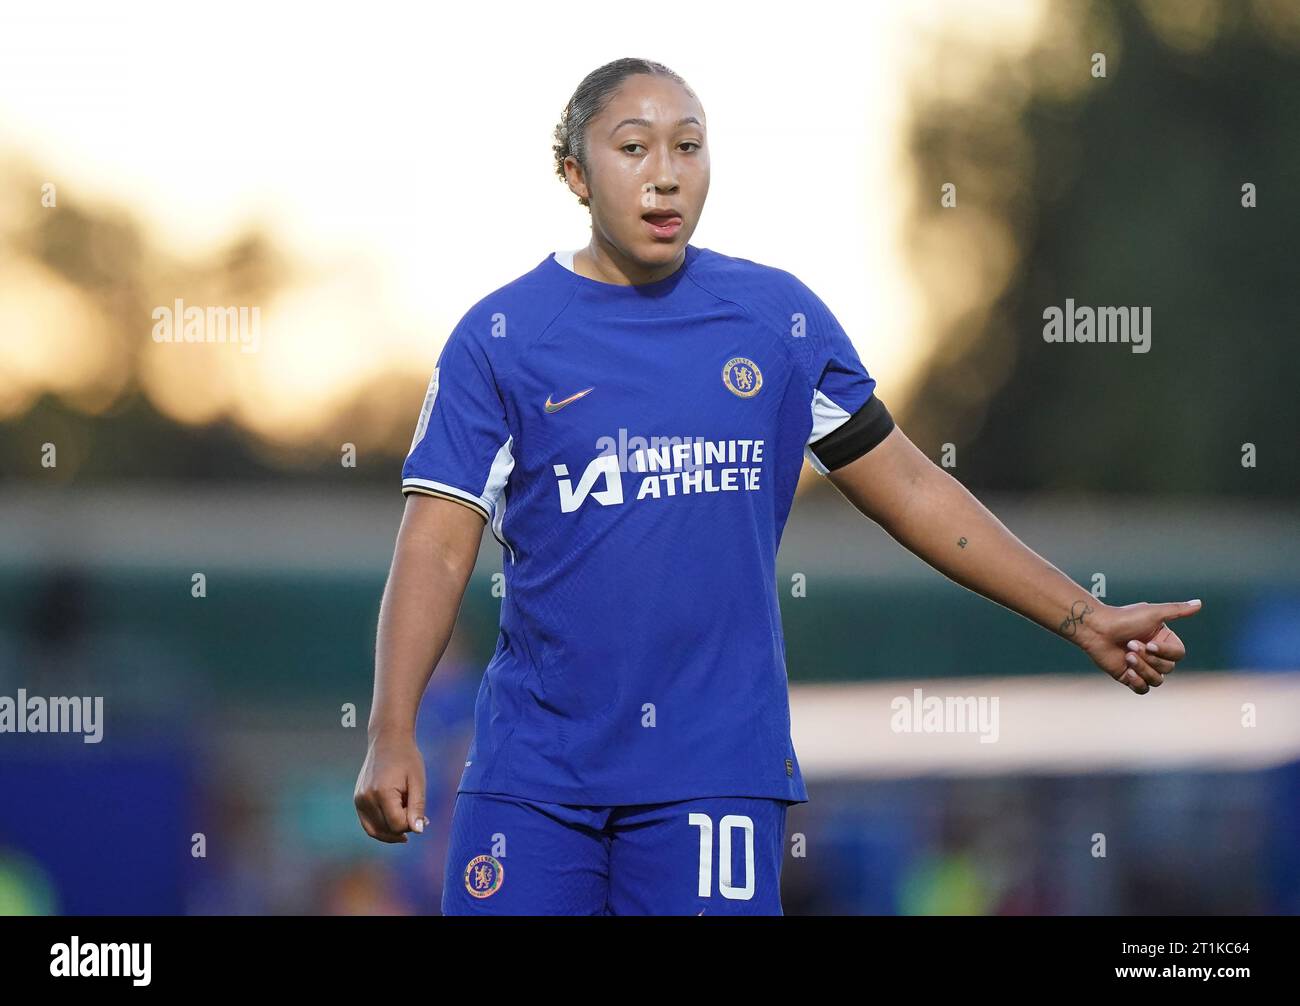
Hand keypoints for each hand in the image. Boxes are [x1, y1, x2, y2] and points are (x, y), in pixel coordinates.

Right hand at [354, 733, 427, 842]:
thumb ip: (417, 807)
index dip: (411, 825)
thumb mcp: (417, 782)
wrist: (388, 740)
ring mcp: (359, 800)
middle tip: (418, 818)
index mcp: (382, 793)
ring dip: (392, 831)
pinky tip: (396, 820)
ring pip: (375, 831)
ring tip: (408, 820)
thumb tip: (418, 831)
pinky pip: (368, 823)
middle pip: (386, 830)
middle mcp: (366, 798)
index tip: (424, 816)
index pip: (396, 825)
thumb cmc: (407, 758)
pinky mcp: (357, 800)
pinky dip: (382, 827)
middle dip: (403, 828)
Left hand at [1076, 599, 1201, 693]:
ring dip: (1142, 669)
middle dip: (1149, 658)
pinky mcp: (1129, 676)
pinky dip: (1137, 682)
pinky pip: (1143, 689)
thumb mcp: (1153, 613)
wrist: (1096, 629)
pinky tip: (1127, 672)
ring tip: (1126, 656)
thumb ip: (1177, 610)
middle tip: (1130, 644)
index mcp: (1164, 640)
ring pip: (1157, 680)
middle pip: (1168, 668)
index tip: (1149, 643)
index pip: (1178, 655)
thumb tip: (1200, 603)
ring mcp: (1143, 666)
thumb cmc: (1123, 618)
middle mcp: (1156, 654)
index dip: (1165, 653)